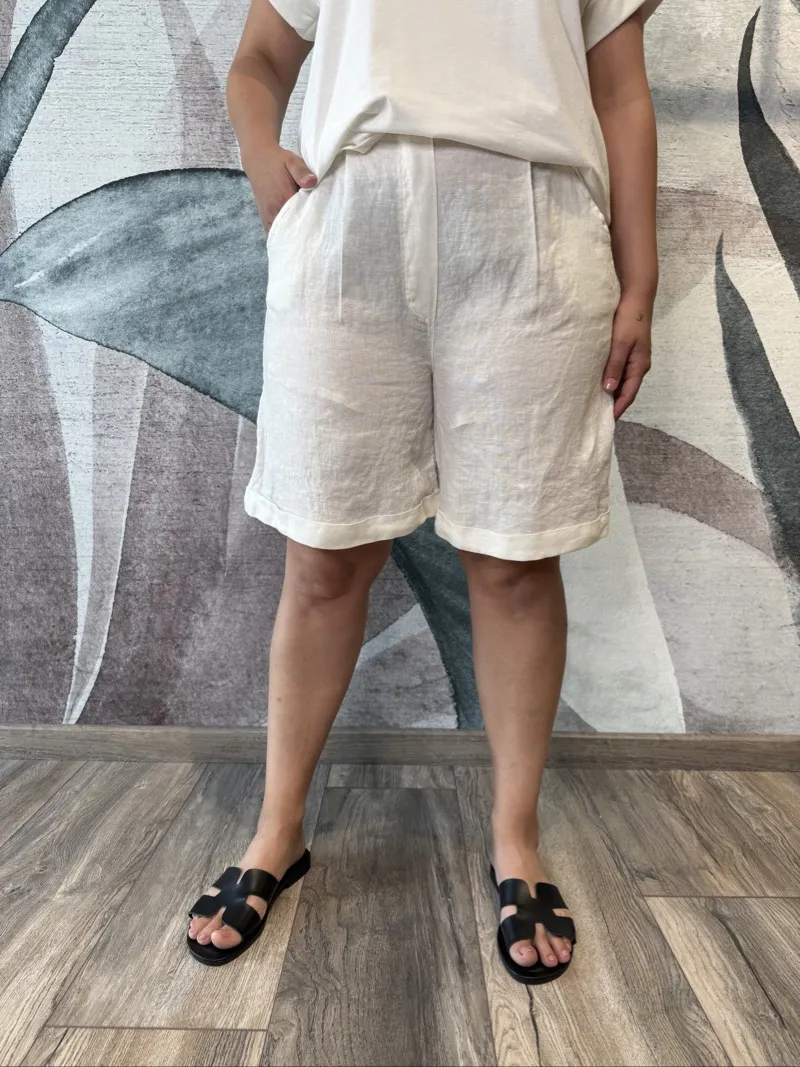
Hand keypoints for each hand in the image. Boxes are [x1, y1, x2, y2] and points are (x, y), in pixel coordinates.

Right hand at [251, 145, 316, 231]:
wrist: (257, 160)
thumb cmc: (277, 161)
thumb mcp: (292, 160)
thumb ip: (302, 171)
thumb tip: (312, 182)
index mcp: (282, 198)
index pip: (302, 217)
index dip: (313, 220)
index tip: (323, 221)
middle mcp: (273, 211)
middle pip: (293, 228)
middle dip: (305, 229)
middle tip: (318, 227)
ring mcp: (268, 217)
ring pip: (284, 233)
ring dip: (295, 232)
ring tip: (307, 228)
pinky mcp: (265, 219)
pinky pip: (277, 232)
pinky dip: (286, 232)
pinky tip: (295, 228)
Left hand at [602, 292, 652, 418]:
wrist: (636, 296)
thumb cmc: (629, 319)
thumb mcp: (621, 343)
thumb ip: (615, 366)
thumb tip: (609, 390)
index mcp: (640, 366)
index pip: (629, 394)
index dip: (618, 409)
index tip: (605, 422)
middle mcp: (638, 366)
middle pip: (626, 391)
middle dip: (614, 405)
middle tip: (596, 417)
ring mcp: (633, 359)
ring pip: (621, 382)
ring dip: (611, 393)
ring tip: (595, 405)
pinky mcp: (626, 352)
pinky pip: (618, 372)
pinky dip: (610, 380)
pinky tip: (598, 384)